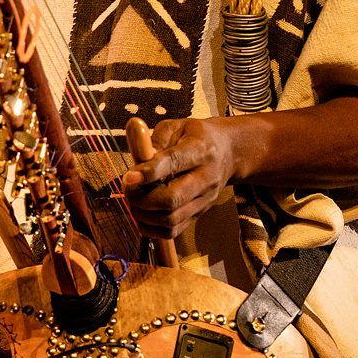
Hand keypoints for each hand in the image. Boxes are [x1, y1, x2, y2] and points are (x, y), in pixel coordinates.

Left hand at [120, 117, 240, 239]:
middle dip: (142, 199)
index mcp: (200, 150)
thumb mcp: (178, 126)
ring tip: (134, 200)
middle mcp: (205, 178)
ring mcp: (204, 199)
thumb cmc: (197, 137)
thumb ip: (157, 140)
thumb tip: (139, 160)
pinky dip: (152, 228)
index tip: (129, 177)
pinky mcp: (199, 213)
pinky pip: (173, 231)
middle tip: (129, 189)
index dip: (148, 173)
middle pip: (172, 199)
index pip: (174, 163)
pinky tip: (143, 214)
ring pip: (170, 220)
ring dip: (143, 215)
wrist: (229, 152)